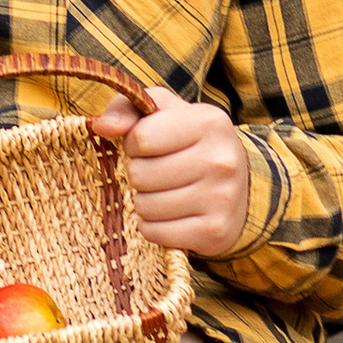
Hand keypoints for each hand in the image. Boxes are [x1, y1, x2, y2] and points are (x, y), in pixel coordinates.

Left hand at [91, 80, 252, 258]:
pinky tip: (171, 214)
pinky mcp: (215, 232)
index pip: (141, 137)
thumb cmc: (190, 144)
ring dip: (144, 201)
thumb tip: (102, 127)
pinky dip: (154, 226)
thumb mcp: (165, 114)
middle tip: (156, 173)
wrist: (240, 186)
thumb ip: (129, 109)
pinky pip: (155, 233)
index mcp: (209, 121)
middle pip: (140, 174)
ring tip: (164, 193)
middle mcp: (220, 160)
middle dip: (138, 174)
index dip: (133, 144)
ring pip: (145, 206)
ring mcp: (221, 199)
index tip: (147, 147)